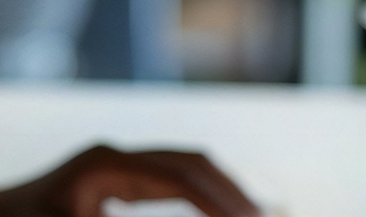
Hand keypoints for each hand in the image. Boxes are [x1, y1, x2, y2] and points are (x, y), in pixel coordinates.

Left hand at [0, 144, 260, 216]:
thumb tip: (195, 215)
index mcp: (106, 163)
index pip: (183, 177)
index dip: (224, 202)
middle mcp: (113, 154)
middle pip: (191, 161)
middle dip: (234, 191)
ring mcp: (112, 162)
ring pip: (184, 166)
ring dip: (222, 191)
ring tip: (259, 214)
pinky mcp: (110, 178)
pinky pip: (169, 180)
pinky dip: (200, 195)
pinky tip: (224, 211)